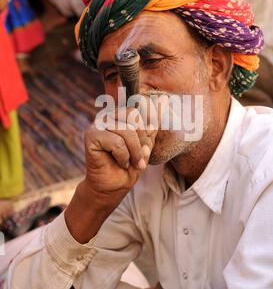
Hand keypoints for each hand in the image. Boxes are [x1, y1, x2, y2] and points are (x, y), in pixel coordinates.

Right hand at [65, 101, 160, 242]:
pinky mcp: (91, 135)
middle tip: (138, 158)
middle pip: (134, 116)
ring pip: (127, 130)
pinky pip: (117, 142)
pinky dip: (123, 156)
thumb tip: (165, 100)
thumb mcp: (147, 145)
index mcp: (121, 114)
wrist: (113, 187)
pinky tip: (119, 162)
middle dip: (140, 142)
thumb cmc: (129, 166)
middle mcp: (109, 115)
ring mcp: (98, 124)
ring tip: (130, 163)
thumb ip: (152, 125)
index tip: (144, 146)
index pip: (139, 109)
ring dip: (133, 152)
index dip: (146, 128)